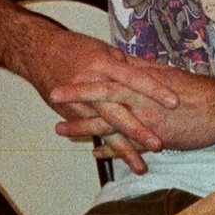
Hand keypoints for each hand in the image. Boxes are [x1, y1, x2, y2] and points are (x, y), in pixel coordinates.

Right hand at [8, 25, 183, 173]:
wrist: (39, 52)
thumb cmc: (77, 48)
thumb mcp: (106, 50)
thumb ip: (129, 65)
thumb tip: (155, 74)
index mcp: (104, 65)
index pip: (134, 79)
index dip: (154, 90)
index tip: (175, 102)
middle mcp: (91, 85)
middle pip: (117, 111)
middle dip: (137, 130)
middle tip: (158, 144)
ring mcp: (80, 103)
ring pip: (105, 130)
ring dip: (123, 148)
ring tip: (139, 166)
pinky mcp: (71, 115)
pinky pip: (92, 134)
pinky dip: (106, 148)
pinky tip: (118, 161)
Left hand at [49, 66, 214, 153]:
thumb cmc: (201, 91)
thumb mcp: (170, 75)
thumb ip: (146, 70)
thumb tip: (127, 62)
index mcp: (146, 81)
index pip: (110, 75)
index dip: (86, 76)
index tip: (66, 75)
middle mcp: (143, 98)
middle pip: (103, 94)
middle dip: (76, 96)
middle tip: (53, 95)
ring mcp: (148, 118)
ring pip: (110, 121)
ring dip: (84, 125)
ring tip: (61, 129)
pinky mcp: (157, 137)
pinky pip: (128, 144)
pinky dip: (110, 148)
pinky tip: (95, 152)